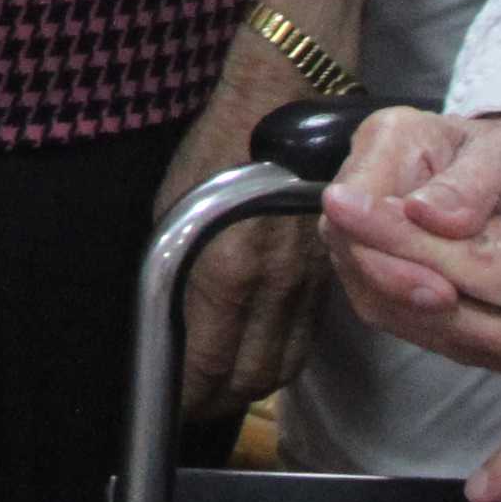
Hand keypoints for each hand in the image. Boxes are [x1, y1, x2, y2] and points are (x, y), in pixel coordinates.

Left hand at [155, 42, 342, 418]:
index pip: (210, 363)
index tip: (177, 399)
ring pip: (285, 360)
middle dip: (223, 396)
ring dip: (255, 380)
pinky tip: (263, 348)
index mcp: (226, 274)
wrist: (288, 102)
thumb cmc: (219, 142)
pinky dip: (283, 350)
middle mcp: (272, 289)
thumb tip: (172, 308)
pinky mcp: (328, 272)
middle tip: (199, 398)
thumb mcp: (171, 203)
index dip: (192, 392)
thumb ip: (177, 265)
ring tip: (227, 384)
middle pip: (253, 375)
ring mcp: (307, 283)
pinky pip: (306, 331)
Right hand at [318, 109, 500, 370]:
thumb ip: (468, 184)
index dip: (386, 253)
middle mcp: (363, 183)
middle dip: (402, 291)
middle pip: (351, 251)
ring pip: (368, 287)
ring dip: (420, 320)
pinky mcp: (383, 263)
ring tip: (478, 339)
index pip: (355, 205)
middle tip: (457, 314)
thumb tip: (424, 216)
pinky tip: (475, 342)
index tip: (441, 289)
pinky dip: (432, 331)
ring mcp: (367, 227)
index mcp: (385, 142)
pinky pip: (392, 307)